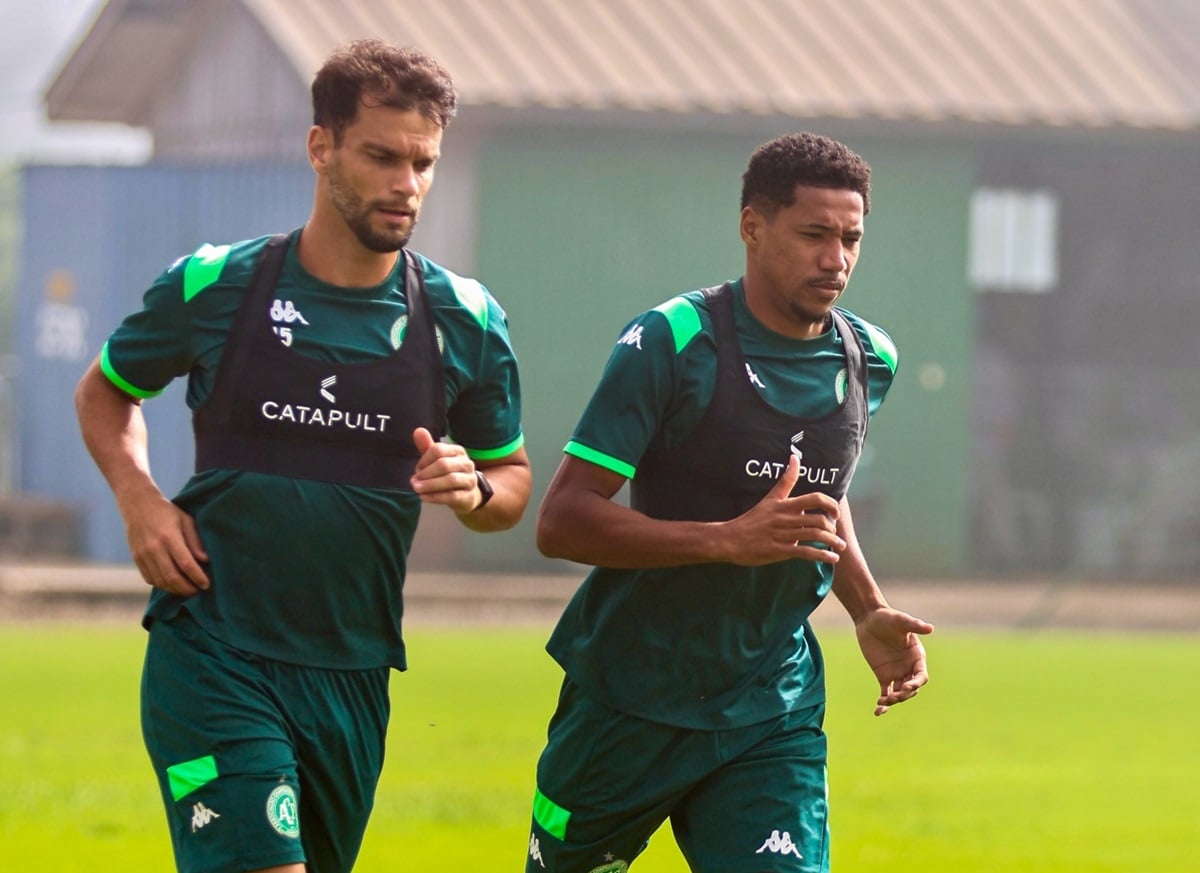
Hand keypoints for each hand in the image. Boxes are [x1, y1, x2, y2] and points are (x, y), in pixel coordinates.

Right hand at [120, 489, 208, 595]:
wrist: (138, 505)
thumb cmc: (167, 512)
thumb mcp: (186, 520)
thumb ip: (195, 541)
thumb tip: (205, 560)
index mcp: (169, 537)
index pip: (186, 563)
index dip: (197, 577)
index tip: (206, 584)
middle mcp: (154, 548)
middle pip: (172, 577)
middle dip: (187, 588)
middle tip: (198, 591)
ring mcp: (143, 555)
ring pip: (160, 581)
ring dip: (175, 589)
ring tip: (187, 590)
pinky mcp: (136, 558)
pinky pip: (149, 578)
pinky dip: (162, 585)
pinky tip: (172, 584)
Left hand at [410, 427, 482, 513]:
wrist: (467, 494)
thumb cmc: (448, 474)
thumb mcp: (437, 460)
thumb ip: (427, 446)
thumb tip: (418, 430)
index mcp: (458, 451)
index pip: (438, 450)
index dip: (424, 460)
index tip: (417, 469)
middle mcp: (466, 463)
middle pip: (444, 464)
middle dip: (426, 473)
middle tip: (413, 481)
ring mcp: (470, 480)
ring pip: (450, 480)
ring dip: (430, 485)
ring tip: (416, 488)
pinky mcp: (469, 496)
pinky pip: (452, 496)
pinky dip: (435, 497)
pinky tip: (423, 497)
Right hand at [720, 455, 845, 565]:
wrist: (730, 539)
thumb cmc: (752, 519)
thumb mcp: (770, 498)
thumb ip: (786, 480)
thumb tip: (795, 457)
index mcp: (785, 505)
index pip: (814, 499)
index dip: (831, 505)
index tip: (836, 512)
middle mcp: (786, 518)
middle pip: (819, 519)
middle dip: (833, 527)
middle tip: (836, 534)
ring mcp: (783, 535)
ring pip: (815, 536)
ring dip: (832, 542)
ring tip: (839, 547)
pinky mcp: (780, 550)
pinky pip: (806, 553)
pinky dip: (822, 555)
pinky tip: (831, 558)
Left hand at [853, 607, 933, 715]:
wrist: (869, 619)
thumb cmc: (888, 617)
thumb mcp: (900, 620)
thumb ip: (914, 625)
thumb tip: (930, 628)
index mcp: (917, 657)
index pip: (921, 676)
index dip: (916, 683)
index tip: (906, 686)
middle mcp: (909, 668)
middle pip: (912, 689)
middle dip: (904, 695)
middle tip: (892, 696)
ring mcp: (897, 673)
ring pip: (899, 693)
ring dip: (894, 700)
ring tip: (882, 702)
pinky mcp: (883, 676)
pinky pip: (885, 693)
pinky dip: (883, 704)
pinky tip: (877, 712)